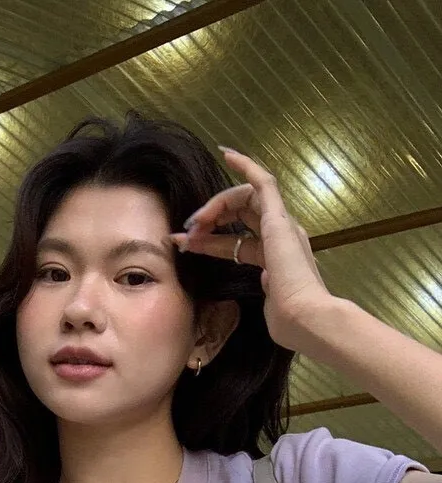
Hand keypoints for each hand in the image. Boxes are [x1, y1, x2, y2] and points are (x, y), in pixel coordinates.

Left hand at [171, 147, 334, 356]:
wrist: (305, 319)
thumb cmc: (288, 322)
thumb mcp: (266, 304)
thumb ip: (264, 291)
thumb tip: (262, 282)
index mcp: (276, 259)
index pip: (235, 242)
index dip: (207, 242)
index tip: (182, 243)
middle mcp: (281, 237)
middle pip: (239, 216)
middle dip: (209, 220)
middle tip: (186, 232)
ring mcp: (282, 226)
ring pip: (245, 198)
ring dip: (216, 205)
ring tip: (195, 220)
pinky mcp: (280, 220)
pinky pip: (263, 183)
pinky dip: (246, 166)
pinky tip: (227, 154)